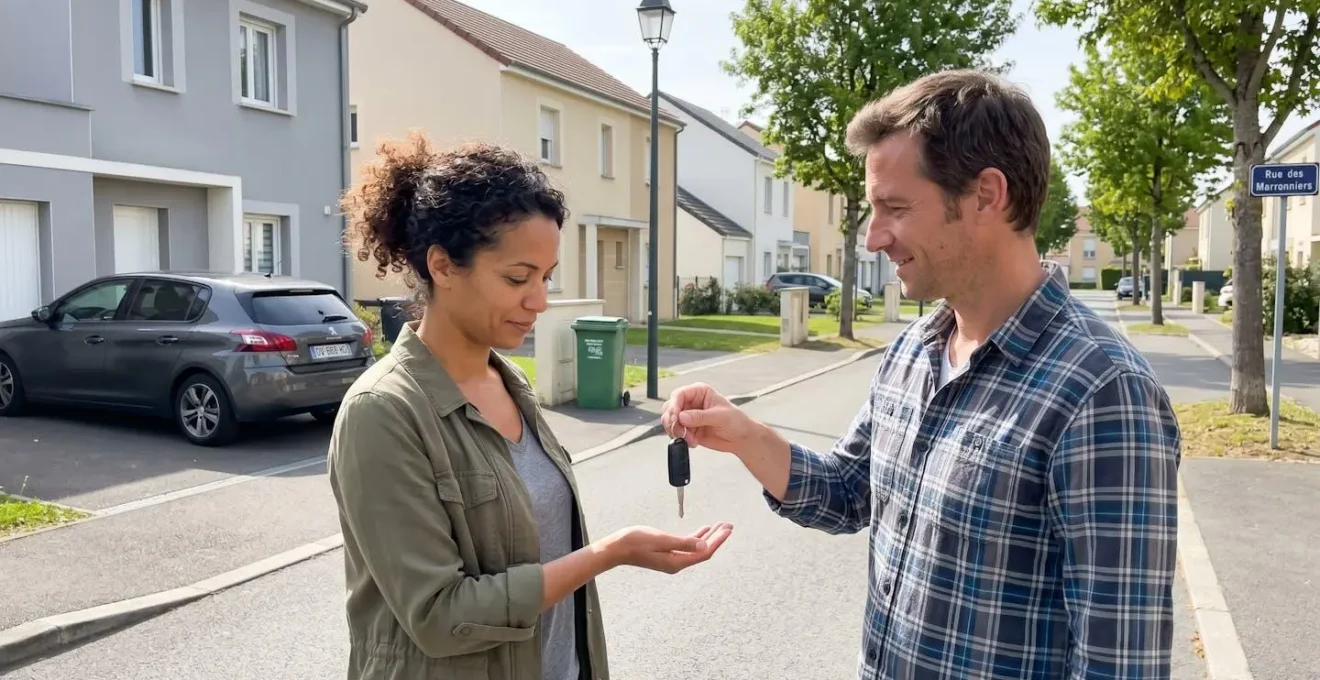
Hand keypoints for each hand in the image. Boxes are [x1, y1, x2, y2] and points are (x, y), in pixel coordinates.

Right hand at [604, 523, 733, 573]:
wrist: (616, 548)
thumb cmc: (635, 542)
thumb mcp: (661, 540)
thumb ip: (683, 542)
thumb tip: (704, 545)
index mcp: (677, 562)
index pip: (704, 552)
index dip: (717, 541)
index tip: (728, 529)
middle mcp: (677, 563)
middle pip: (702, 551)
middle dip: (717, 538)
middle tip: (728, 526)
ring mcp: (672, 559)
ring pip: (696, 548)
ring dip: (708, 537)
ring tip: (720, 526)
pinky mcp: (666, 553)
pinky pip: (687, 546)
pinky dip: (696, 537)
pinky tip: (703, 530)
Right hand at [661, 382, 760, 454]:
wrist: (741, 439)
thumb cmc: (736, 421)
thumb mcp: (720, 416)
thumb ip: (700, 417)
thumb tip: (682, 417)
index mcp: (699, 392)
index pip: (679, 394)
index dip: (674, 405)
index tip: (676, 417)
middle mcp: (691, 402)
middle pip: (670, 407)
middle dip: (672, 420)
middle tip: (679, 430)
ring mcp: (688, 417)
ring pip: (670, 421)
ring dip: (676, 431)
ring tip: (689, 438)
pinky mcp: (688, 429)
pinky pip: (676, 433)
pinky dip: (681, 439)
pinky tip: (692, 442)